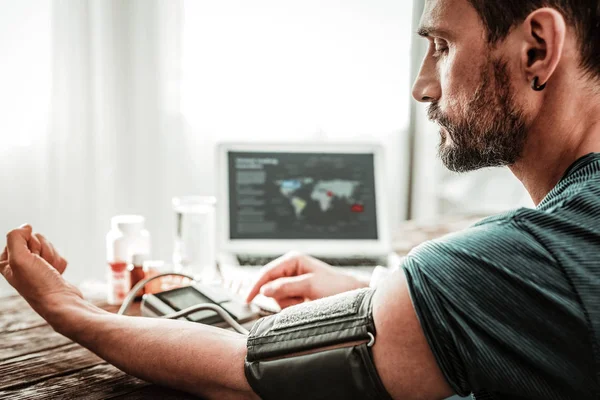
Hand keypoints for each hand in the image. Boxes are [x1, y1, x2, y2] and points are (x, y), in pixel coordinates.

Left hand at [0, 225, 81, 312]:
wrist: (60, 301)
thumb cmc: (38, 284)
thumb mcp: (19, 259)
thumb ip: (16, 237)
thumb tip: (26, 227)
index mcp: (6, 263)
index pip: (18, 237)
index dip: (29, 244)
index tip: (30, 258)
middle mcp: (19, 264)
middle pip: (36, 239)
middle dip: (43, 250)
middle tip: (41, 266)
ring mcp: (36, 267)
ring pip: (49, 246)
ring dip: (53, 257)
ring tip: (50, 272)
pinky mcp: (51, 270)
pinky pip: (59, 256)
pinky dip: (60, 263)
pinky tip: (56, 275)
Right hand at [245, 252, 368, 308]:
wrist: (353, 296)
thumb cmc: (336, 286)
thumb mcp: (310, 285)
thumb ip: (286, 286)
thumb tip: (265, 290)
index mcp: (293, 260)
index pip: (267, 272)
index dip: (256, 285)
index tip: (248, 298)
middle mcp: (290, 269)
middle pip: (269, 286)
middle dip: (281, 296)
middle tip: (298, 299)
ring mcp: (293, 282)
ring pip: (276, 297)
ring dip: (289, 303)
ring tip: (305, 301)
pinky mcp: (296, 294)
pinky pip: (284, 304)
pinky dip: (293, 307)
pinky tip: (305, 304)